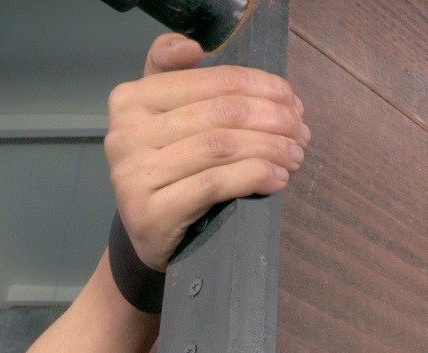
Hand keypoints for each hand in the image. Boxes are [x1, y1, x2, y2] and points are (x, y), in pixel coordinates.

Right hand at [104, 33, 308, 270]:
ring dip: (271, 149)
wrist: (147, 232)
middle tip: (302, 133)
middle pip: (221, 114)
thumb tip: (193, 47)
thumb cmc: (170, 167)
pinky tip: (277, 179)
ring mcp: (133, 174)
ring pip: (221, 147)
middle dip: (273, 120)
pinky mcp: (150, 212)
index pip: (212, 81)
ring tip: (295, 156)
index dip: (261, 87)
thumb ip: (177, 76)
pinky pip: (215, 184)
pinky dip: (254, 177)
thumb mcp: (168, 117)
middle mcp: (125, 132)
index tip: (293, 101)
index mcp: (132, 98)